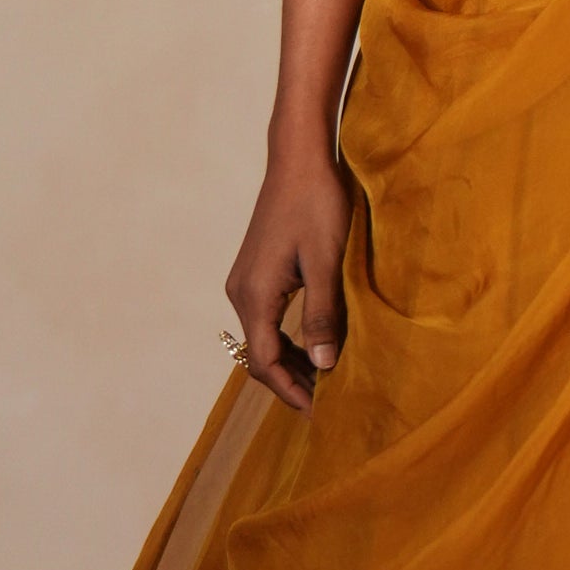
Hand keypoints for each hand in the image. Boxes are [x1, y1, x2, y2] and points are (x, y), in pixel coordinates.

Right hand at [225, 135, 351, 411]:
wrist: (299, 159)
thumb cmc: (317, 205)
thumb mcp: (326, 262)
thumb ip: (322, 315)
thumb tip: (323, 365)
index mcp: (255, 294)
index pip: (266, 361)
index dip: (292, 390)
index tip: (319, 410)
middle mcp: (241, 292)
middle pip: (260, 354)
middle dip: (292, 380)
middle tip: (328, 401)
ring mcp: (246, 281)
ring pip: (264, 337)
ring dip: (292, 360)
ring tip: (326, 378)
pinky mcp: (256, 271)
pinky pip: (267, 318)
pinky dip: (289, 338)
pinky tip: (316, 343)